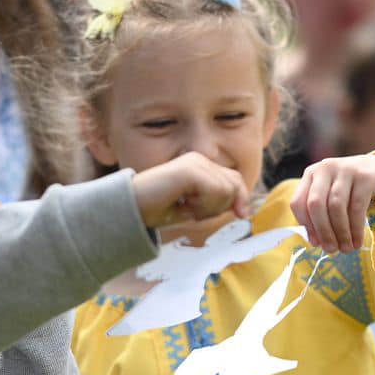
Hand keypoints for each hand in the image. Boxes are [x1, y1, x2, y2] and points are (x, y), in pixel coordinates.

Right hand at [131, 152, 249, 229]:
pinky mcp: (190, 170)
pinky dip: (203, 206)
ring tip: (186, 208)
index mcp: (199, 166)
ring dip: (209, 208)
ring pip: (226, 191)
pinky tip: (184, 205)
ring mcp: (194, 162)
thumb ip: (217, 205)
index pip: (234, 179)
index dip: (241, 198)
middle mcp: (199, 159)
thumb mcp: (194, 210)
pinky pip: (215, 191)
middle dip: (221, 206)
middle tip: (194, 212)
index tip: (242, 214)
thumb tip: (243, 208)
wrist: (131, 209)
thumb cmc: (157, 211)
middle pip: (234, 184)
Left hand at [291, 153, 374, 253]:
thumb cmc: (353, 190)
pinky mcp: (365, 176)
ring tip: (346, 249)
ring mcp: (345, 169)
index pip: (298, 202)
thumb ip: (322, 215)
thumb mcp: (333, 197)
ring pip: (336, 207)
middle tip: (331, 250)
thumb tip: (316, 242)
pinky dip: (356, 229)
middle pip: (316, 204)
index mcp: (311, 174)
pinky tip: (357, 242)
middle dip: (323, 231)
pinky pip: (357, 207)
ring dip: (341, 233)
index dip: (306, 226)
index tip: (316, 243)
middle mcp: (325, 168)